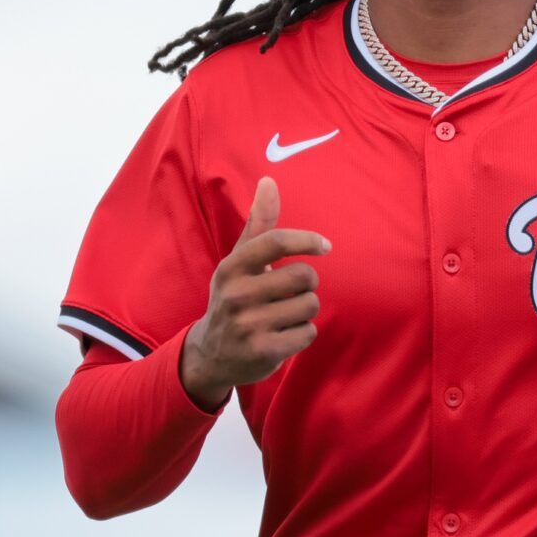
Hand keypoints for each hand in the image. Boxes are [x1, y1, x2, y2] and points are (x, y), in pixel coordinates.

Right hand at [179, 177, 330, 409]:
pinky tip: (284, 335)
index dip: (307, 240)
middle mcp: (237, 294)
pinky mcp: (262, 351)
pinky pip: (308, 333)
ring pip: (310, 305)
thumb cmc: (234, 298)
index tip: (325, 247)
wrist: (211, 355)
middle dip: (307, 284)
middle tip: (290, 292)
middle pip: (304, 276)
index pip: (276, 242)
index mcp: (232, 267)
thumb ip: (258, 223)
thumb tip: (269, 180)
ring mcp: (248, 324)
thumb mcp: (239, 261)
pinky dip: (303, 333)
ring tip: (284, 315)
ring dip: (305, 310)